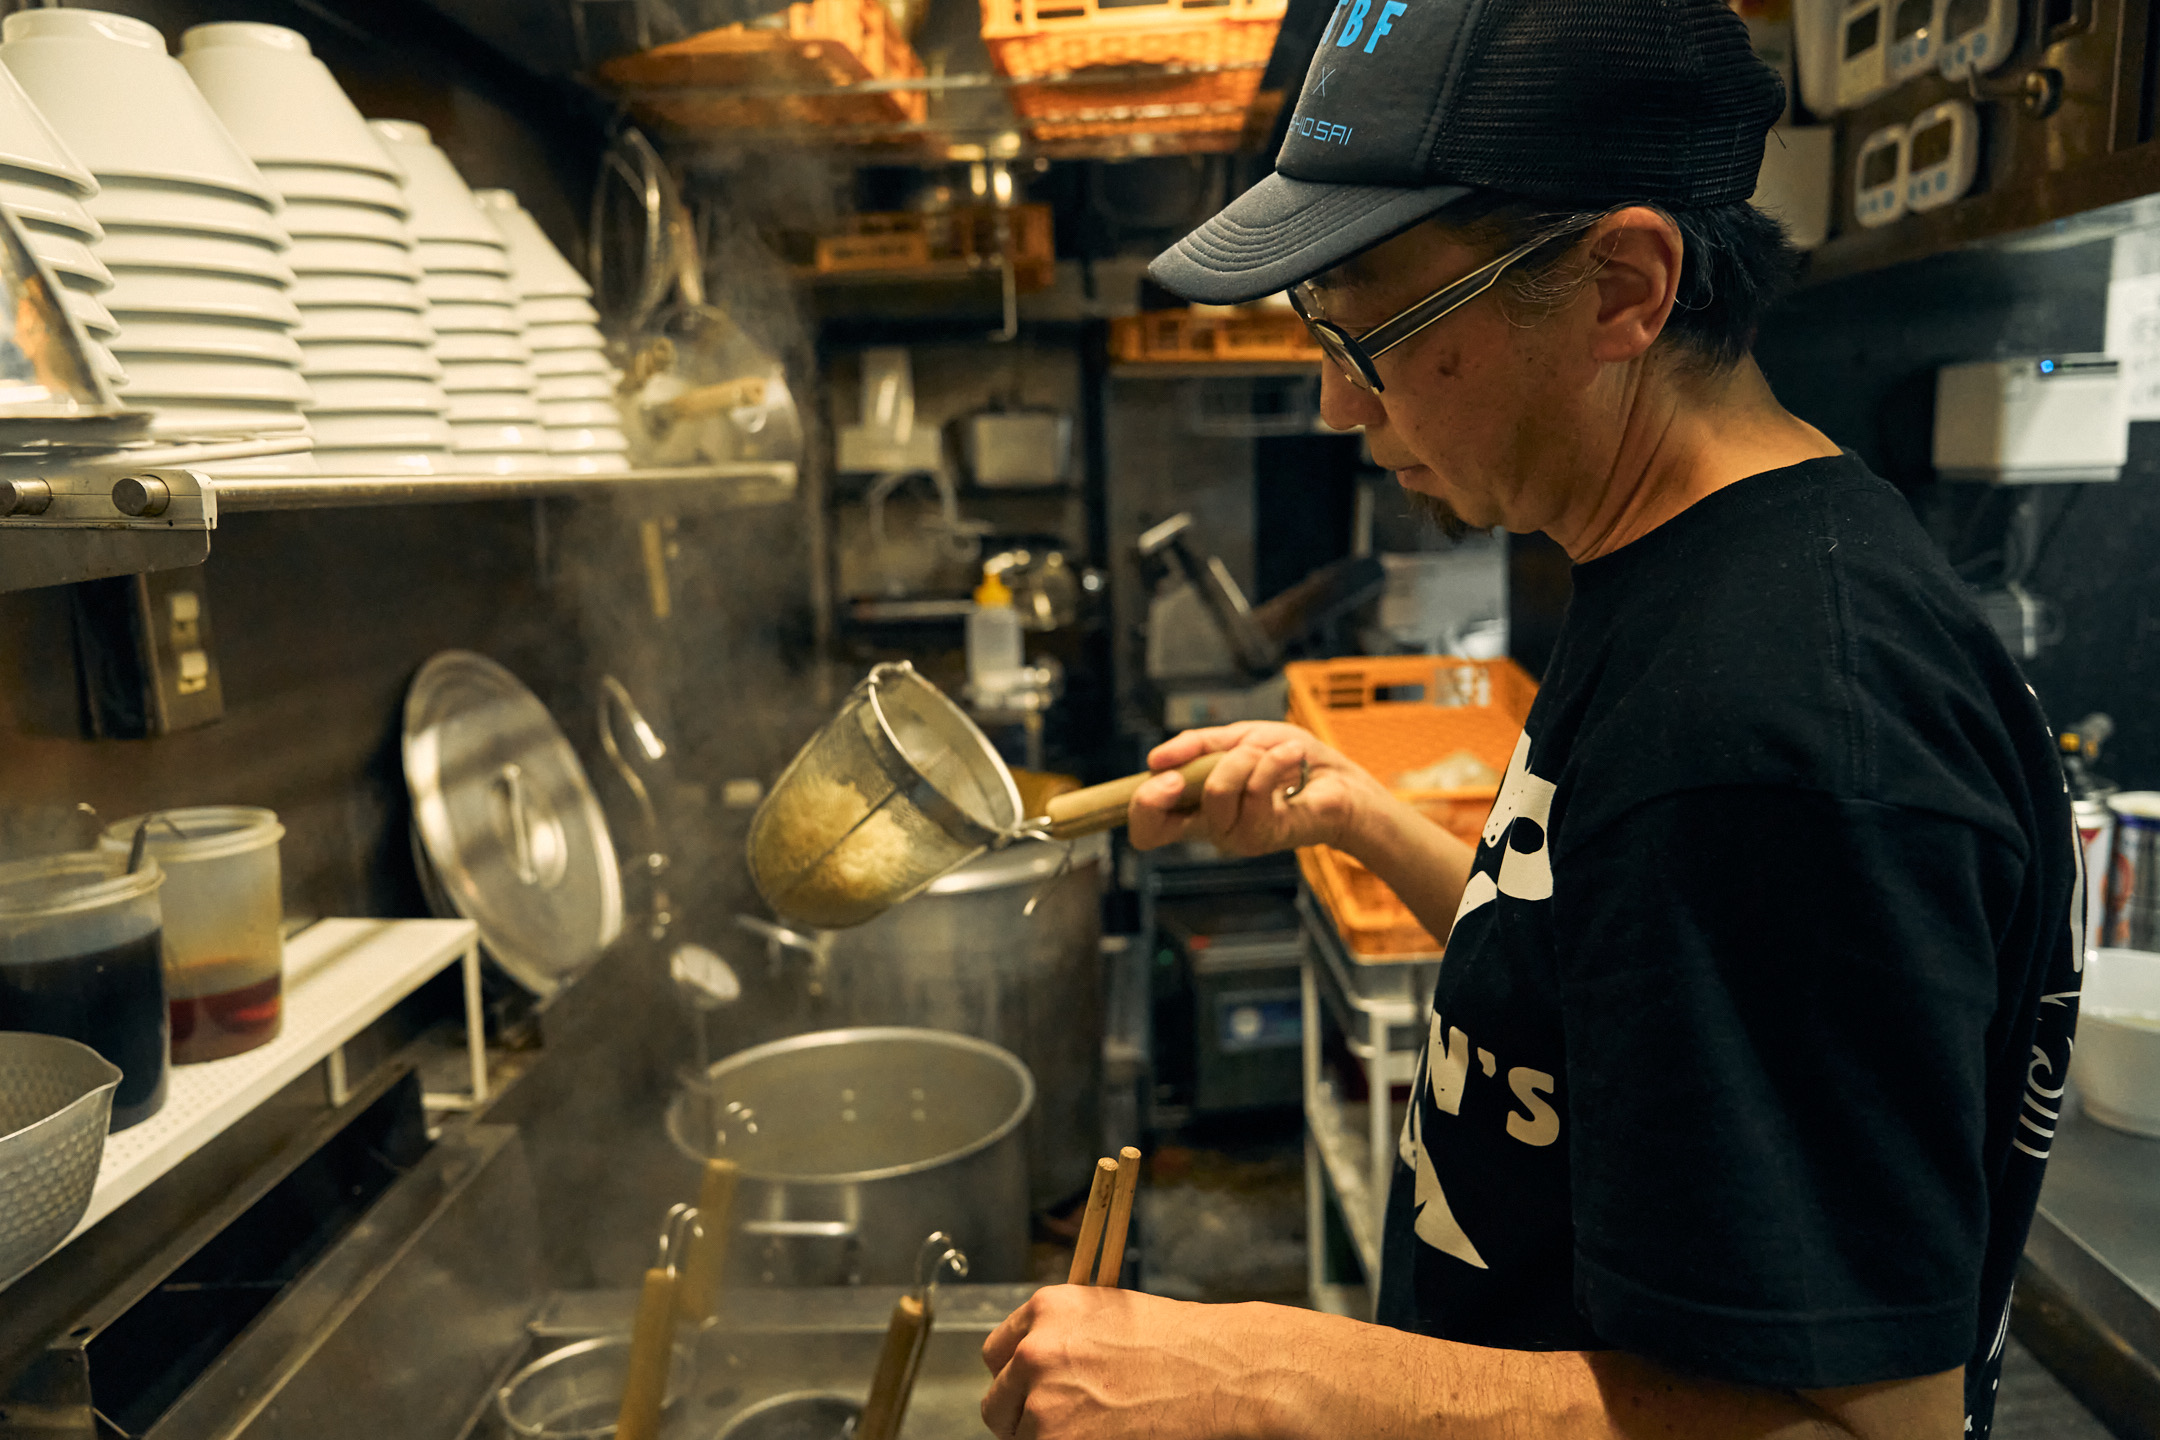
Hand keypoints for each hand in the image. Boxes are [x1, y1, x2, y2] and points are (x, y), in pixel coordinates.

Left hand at [980, 1287, 1291, 1439]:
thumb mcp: (1112, 1315)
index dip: (1018, 1380)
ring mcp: (1044, 1406)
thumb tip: (1042, 1371)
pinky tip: (1109, 1439)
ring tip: (1102, 1431)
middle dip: (1027, 1417)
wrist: (1224, 1375)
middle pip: (999, 1404)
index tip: (1032, 1393)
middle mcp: (1036, 1354)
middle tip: (1069, 1423)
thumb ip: (1065, 1337)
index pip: (997, 1355)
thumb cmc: (1184, 1346)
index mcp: (1047, 1310)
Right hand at [1128, 722, 1380, 858]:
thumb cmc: (1287, 762)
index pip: (1145, 825)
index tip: (1161, 774)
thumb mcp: (1235, 740)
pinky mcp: (1265, 835)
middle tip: (1180, 775)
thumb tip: (1155, 760)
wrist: (1339, 779)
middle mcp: (1207, 828)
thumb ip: (1197, 746)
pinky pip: (1255, 790)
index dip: (1138, 804)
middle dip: (1157, 795)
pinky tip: (1292, 755)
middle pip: (1150, 831)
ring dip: (1243, 758)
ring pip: (1215, 791)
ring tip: (1269, 752)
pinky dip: (1273, 761)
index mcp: (1193, 806)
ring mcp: (1234, 836)